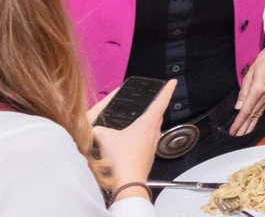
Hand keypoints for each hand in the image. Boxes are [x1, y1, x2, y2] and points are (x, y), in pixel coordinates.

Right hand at [88, 79, 175, 195]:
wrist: (128, 183)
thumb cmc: (122, 160)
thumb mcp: (104, 139)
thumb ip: (97, 129)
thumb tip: (92, 128)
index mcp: (147, 124)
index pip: (161, 102)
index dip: (167, 90)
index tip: (172, 82)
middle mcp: (154, 134)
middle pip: (159, 115)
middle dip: (158, 105)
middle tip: (155, 98)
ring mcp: (152, 146)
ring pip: (155, 128)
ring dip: (151, 121)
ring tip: (143, 116)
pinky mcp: (148, 156)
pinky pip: (149, 140)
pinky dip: (145, 135)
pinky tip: (134, 138)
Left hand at [232, 43, 264, 135]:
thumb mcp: (250, 73)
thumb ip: (244, 91)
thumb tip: (239, 106)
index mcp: (258, 90)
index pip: (246, 110)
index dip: (239, 122)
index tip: (233, 130)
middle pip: (253, 115)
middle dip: (244, 128)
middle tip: (237, 137)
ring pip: (259, 114)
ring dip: (251, 125)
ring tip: (244, 133)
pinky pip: (263, 109)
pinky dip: (258, 117)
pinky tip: (255, 121)